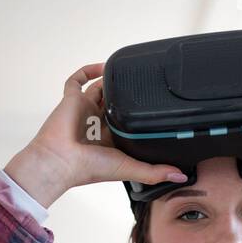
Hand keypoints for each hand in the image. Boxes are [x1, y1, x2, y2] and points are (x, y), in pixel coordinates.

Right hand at [3, 62, 189, 207]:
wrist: (60, 160)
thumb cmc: (88, 168)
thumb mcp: (129, 169)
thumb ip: (155, 172)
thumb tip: (181, 177)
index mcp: (110, 140)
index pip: (127, 123)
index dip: (137, 116)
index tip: (153, 108)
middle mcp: (97, 123)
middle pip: (114, 104)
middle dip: (125, 96)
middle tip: (141, 86)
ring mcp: (83, 110)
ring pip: (98, 89)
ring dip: (110, 81)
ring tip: (126, 72)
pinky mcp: (71, 99)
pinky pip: (77, 80)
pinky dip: (88, 70)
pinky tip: (103, 65)